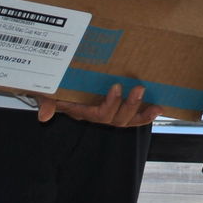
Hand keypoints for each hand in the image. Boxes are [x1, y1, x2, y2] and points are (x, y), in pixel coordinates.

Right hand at [36, 83, 158, 127]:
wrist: (59, 82)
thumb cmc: (54, 87)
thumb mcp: (47, 92)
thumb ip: (47, 102)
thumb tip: (43, 116)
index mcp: (82, 111)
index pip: (98, 115)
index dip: (110, 104)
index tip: (117, 87)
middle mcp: (97, 114)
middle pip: (115, 119)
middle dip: (129, 106)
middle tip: (139, 88)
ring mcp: (110, 112)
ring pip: (126, 121)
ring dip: (141, 114)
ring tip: (155, 105)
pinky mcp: (120, 107)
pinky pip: (135, 118)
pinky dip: (146, 115)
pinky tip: (158, 109)